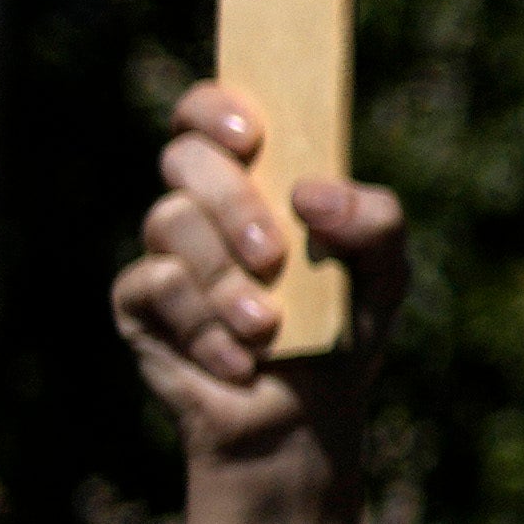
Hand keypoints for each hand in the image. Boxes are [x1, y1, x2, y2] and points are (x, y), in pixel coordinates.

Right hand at [118, 85, 397, 473]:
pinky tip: (239, 359)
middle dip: (232, 203)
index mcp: (257, 179)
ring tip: (267, 326)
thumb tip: (313, 193)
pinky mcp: (139, 304)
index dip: (214, 108)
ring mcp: (165, 252)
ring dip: (226, 278)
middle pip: (184, 158)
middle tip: (274, 254)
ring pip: (168, 221)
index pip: (208, 113)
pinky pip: (155, 285)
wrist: (307, 415)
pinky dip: (205, 324)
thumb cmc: (342, 325)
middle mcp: (202, 206)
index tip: (249, 136)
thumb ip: (375, 220)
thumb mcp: (384, 271)